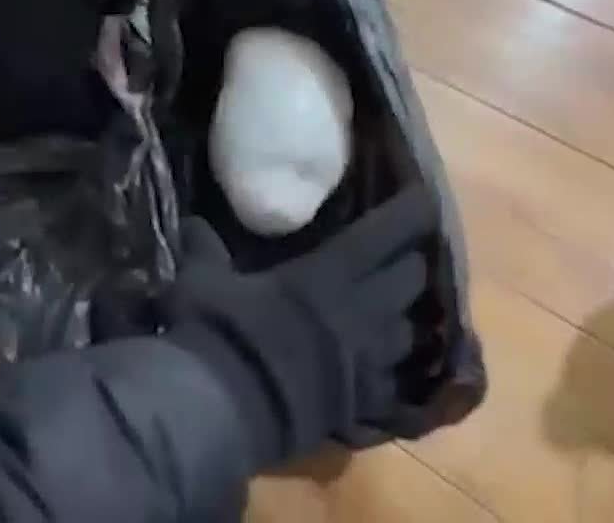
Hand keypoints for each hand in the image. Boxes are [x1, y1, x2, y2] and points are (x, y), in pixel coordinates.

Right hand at [164, 185, 435, 468]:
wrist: (221, 413)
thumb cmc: (215, 333)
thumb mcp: (201, 281)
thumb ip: (205, 250)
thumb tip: (192, 223)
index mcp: (329, 272)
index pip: (391, 230)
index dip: (412, 212)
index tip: (420, 200)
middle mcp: (363, 310)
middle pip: (413, 277)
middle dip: (409, 264)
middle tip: (395, 260)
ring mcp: (369, 360)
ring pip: (410, 331)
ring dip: (401, 320)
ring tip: (387, 318)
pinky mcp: (364, 402)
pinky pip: (394, 383)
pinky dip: (389, 373)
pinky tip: (377, 372)